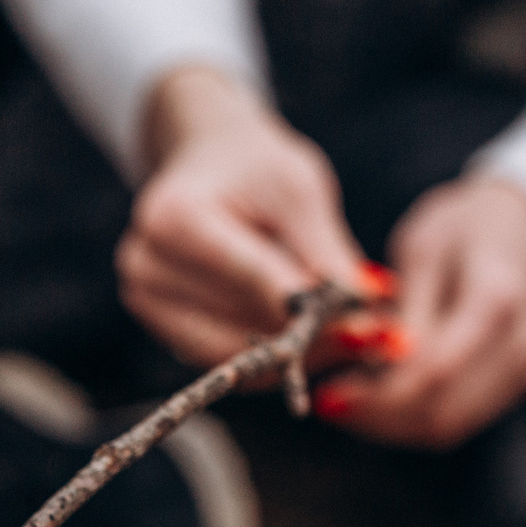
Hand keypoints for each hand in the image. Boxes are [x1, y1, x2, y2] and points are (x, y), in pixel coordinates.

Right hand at [120, 65, 368, 366]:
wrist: (209, 164)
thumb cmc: (257, 167)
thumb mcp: (299, 191)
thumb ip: (326, 253)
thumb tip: (365, 316)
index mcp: (173, 218)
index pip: (253, 278)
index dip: (314, 307)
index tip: (372, 326)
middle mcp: (147, 266)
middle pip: (243, 324)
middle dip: (315, 335)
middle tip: (378, 338)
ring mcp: (147, 302)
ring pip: (237, 357)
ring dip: (301, 355)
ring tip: (356, 340)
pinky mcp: (162, 328)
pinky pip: (228, 362)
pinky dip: (277, 360)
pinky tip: (318, 341)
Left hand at [314, 176, 525, 449]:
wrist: (522, 231)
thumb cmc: (464, 230)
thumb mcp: (423, 250)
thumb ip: (405, 309)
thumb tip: (374, 360)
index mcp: (497, 299)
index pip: (435, 371)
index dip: (378, 395)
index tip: (327, 394)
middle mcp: (519, 345)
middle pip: (442, 411)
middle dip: (378, 417)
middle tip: (328, 403)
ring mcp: (521, 371)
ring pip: (447, 426)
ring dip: (390, 425)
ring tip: (345, 402)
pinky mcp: (510, 387)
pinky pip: (456, 421)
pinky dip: (411, 420)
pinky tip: (375, 401)